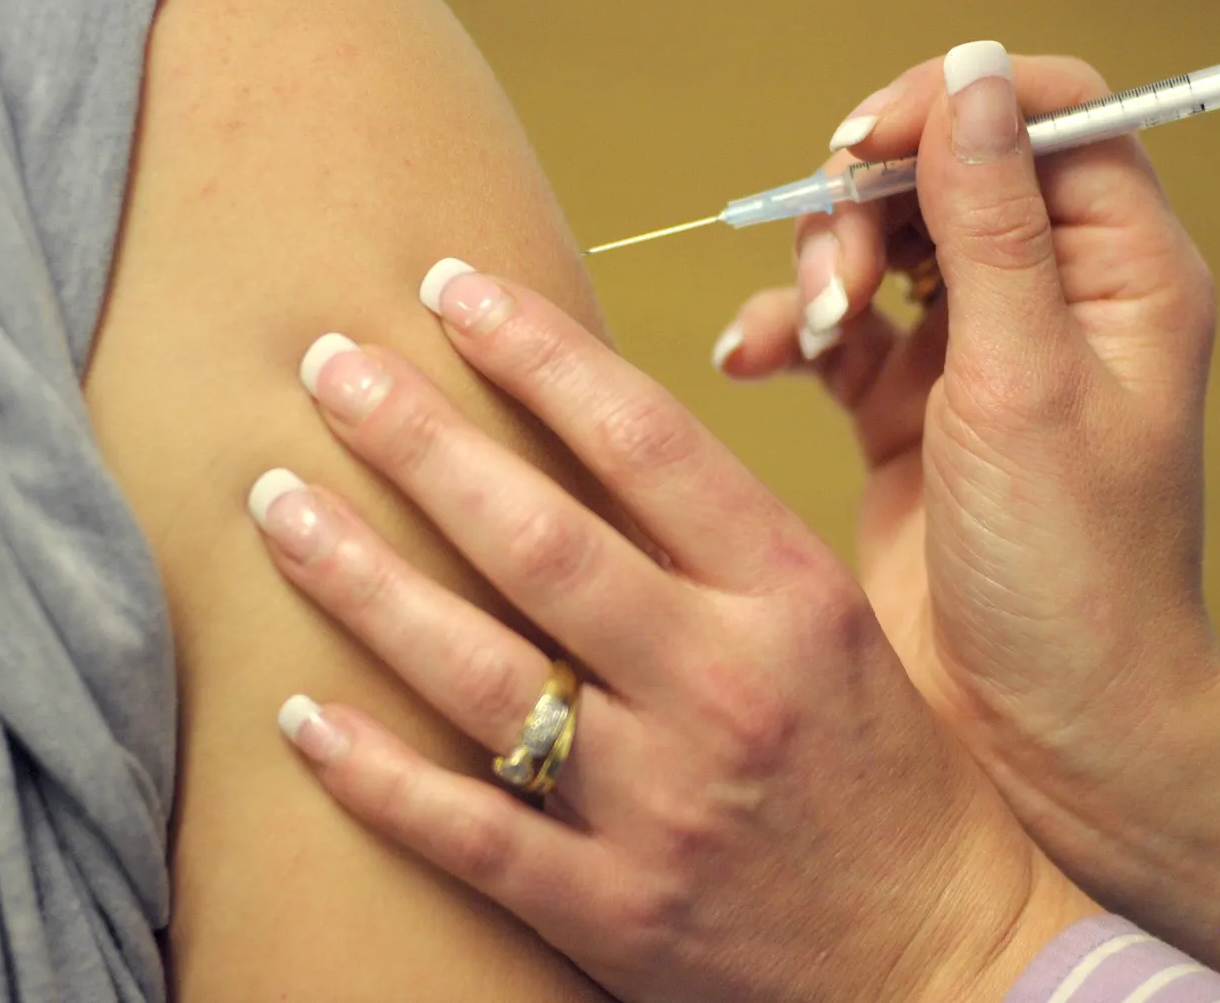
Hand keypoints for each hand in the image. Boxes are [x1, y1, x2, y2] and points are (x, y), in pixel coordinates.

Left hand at [246, 263, 1097, 1002]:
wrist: (943, 967)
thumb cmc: (890, 778)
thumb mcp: (835, 627)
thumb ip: (719, 543)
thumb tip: (571, 439)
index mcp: (792, 598)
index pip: (646, 440)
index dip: (536, 350)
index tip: (450, 285)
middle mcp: (724, 686)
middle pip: (537, 537)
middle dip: (416, 437)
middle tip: (328, 363)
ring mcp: (661, 805)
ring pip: (477, 668)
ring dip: (360, 578)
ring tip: (276, 502)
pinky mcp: (611, 909)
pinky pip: (465, 828)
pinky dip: (372, 769)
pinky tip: (296, 712)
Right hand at [716, 46, 1219, 982]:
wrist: (1043, 737)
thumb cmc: (1069, 573)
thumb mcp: (1022, 383)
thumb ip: (991, 224)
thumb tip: (970, 73)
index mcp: (1123, 273)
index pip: (1050, 114)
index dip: (952, 104)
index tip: (866, 145)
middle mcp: (1056, 297)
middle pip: (946, 168)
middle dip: (867, 203)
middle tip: (838, 278)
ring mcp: (978, 352)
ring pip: (880, 240)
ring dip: (824, 267)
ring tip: (811, 337)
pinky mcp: (908, 408)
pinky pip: (836, 327)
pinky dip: (790, 330)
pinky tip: (754, 361)